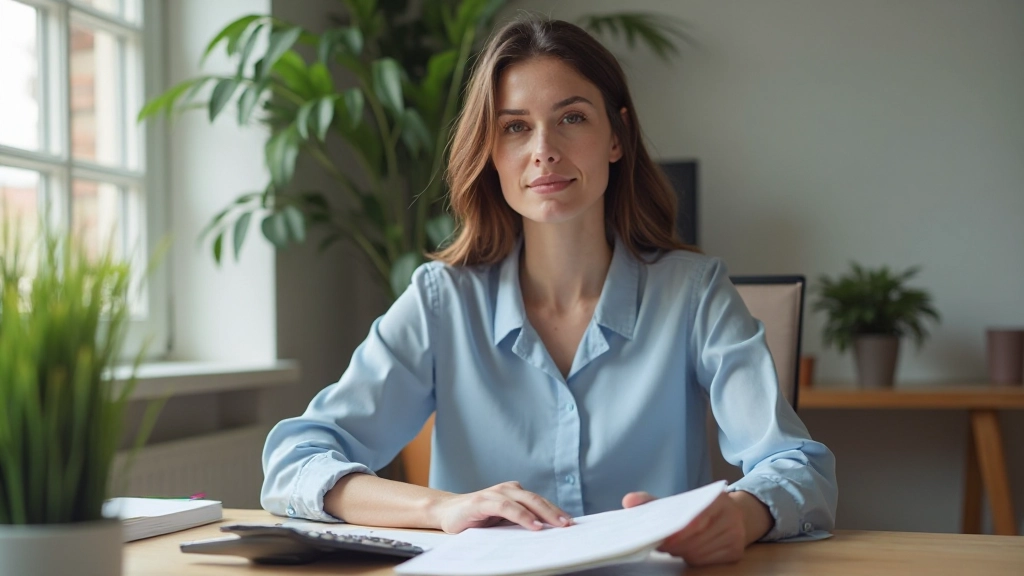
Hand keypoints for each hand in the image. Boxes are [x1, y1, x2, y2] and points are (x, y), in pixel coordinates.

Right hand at [431, 481, 572, 533]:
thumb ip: (520, 522)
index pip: (540, 502)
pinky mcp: (482, 501)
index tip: (572, 523)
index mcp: (514, 493)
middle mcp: (507, 489)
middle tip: (569, 525)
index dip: (557, 511)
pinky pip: (506, 507)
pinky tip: (532, 524)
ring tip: (556, 525)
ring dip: (542, 513)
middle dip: (555, 512)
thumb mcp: (502, 521)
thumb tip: (546, 533)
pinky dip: (521, 515)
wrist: (446, 512)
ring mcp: (495, 493)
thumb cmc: (477, 518)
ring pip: (524, 501)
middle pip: (536, 499)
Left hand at [622, 491, 769, 565]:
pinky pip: (707, 561)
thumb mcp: (680, 501)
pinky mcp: (736, 553)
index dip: (679, 531)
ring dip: (682, 552)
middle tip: (660, 544)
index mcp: (718, 498)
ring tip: (672, 547)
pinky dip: (693, 558)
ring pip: (700, 552)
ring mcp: (736, 536)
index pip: (698, 517)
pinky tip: (687, 551)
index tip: (663, 539)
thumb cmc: (699, 509)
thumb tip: (628, 501)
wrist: (733, 516)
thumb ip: (652, 501)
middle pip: (697, 538)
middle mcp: (732, 516)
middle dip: (675, 545)